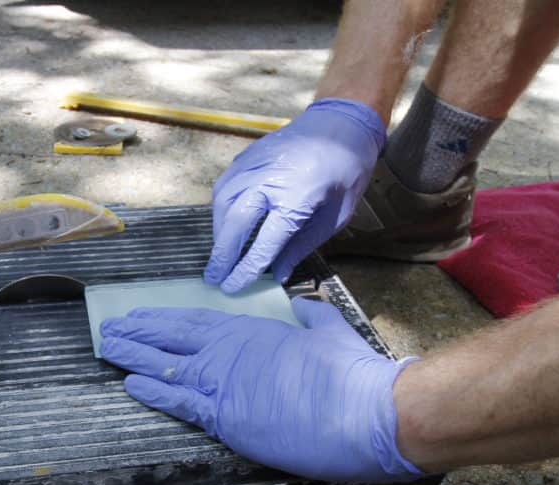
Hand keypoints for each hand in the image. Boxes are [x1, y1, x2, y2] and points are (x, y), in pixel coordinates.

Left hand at [99, 298, 422, 482]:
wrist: (364, 410)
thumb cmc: (351, 373)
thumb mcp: (328, 332)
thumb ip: (310, 317)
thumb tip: (302, 305)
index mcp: (252, 331)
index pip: (196, 321)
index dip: (163, 319)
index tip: (140, 316)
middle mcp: (230, 352)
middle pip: (172, 339)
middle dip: (138, 333)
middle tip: (109, 329)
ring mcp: (224, 384)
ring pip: (166, 367)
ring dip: (134, 358)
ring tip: (108, 350)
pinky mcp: (226, 418)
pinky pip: (179, 402)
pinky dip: (153, 393)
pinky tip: (131, 385)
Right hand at [204, 98, 385, 292]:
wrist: (341, 122)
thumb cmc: (345, 172)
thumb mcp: (335, 217)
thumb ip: (302, 246)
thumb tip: (277, 274)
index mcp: (298, 196)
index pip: (264, 242)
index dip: (246, 268)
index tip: (232, 287)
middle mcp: (270, 178)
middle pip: (236, 222)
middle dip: (222, 254)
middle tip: (213, 277)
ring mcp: (254, 164)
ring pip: (223, 203)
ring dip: (218, 232)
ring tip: (220, 254)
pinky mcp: (246, 156)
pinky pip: (224, 186)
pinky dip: (219, 209)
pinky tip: (223, 225)